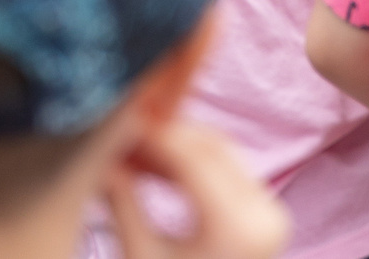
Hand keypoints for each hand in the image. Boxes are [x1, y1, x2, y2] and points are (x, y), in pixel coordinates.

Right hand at [104, 119, 287, 258]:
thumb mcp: (139, 254)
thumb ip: (120, 200)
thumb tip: (96, 154)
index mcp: (237, 226)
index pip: (191, 158)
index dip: (150, 135)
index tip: (114, 123)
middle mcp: (265, 214)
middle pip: (210, 147)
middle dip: (162, 135)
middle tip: (119, 132)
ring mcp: (272, 214)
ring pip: (220, 153)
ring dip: (176, 147)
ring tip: (132, 151)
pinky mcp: (267, 217)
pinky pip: (228, 172)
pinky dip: (193, 164)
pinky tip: (155, 169)